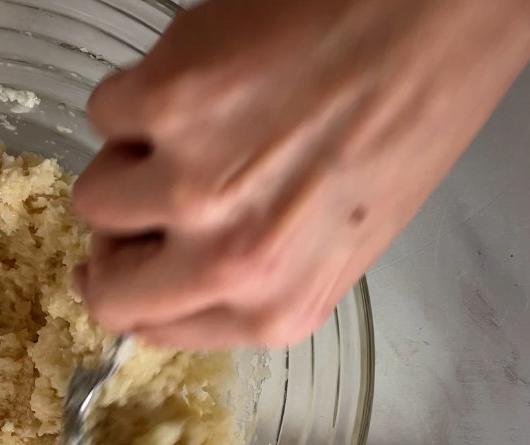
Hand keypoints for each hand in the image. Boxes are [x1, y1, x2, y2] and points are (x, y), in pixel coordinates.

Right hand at [72, 0, 529, 347]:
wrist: (435, 16)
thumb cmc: (408, 120)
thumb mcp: (337, 243)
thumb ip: (246, 279)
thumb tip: (160, 266)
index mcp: (275, 309)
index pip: (148, 328)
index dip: (131, 288)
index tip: (125, 261)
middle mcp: (231, 262)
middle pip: (105, 285)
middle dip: (116, 243)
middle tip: (145, 197)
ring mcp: (192, 183)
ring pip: (94, 195)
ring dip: (128, 161)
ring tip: (193, 125)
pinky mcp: (167, 102)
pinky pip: (104, 112)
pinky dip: (137, 91)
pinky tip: (202, 75)